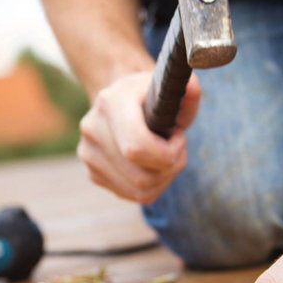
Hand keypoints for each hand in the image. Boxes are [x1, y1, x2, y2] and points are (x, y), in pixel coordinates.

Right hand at [77, 70, 200, 203]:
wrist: (119, 101)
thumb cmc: (148, 96)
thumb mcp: (169, 88)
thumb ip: (187, 90)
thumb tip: (193, 87)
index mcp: (111, 103)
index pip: (136, 148)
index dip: (167, 153)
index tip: (179, 138)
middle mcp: (93, 130)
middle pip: (141, 176)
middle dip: (170, 167)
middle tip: (177, 149)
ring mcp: (89, 154)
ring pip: (139, 190)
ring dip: (164, 178)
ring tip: (167, 156)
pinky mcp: (93, 173)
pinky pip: (132, 195)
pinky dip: (152, 186)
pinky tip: (154, 166)